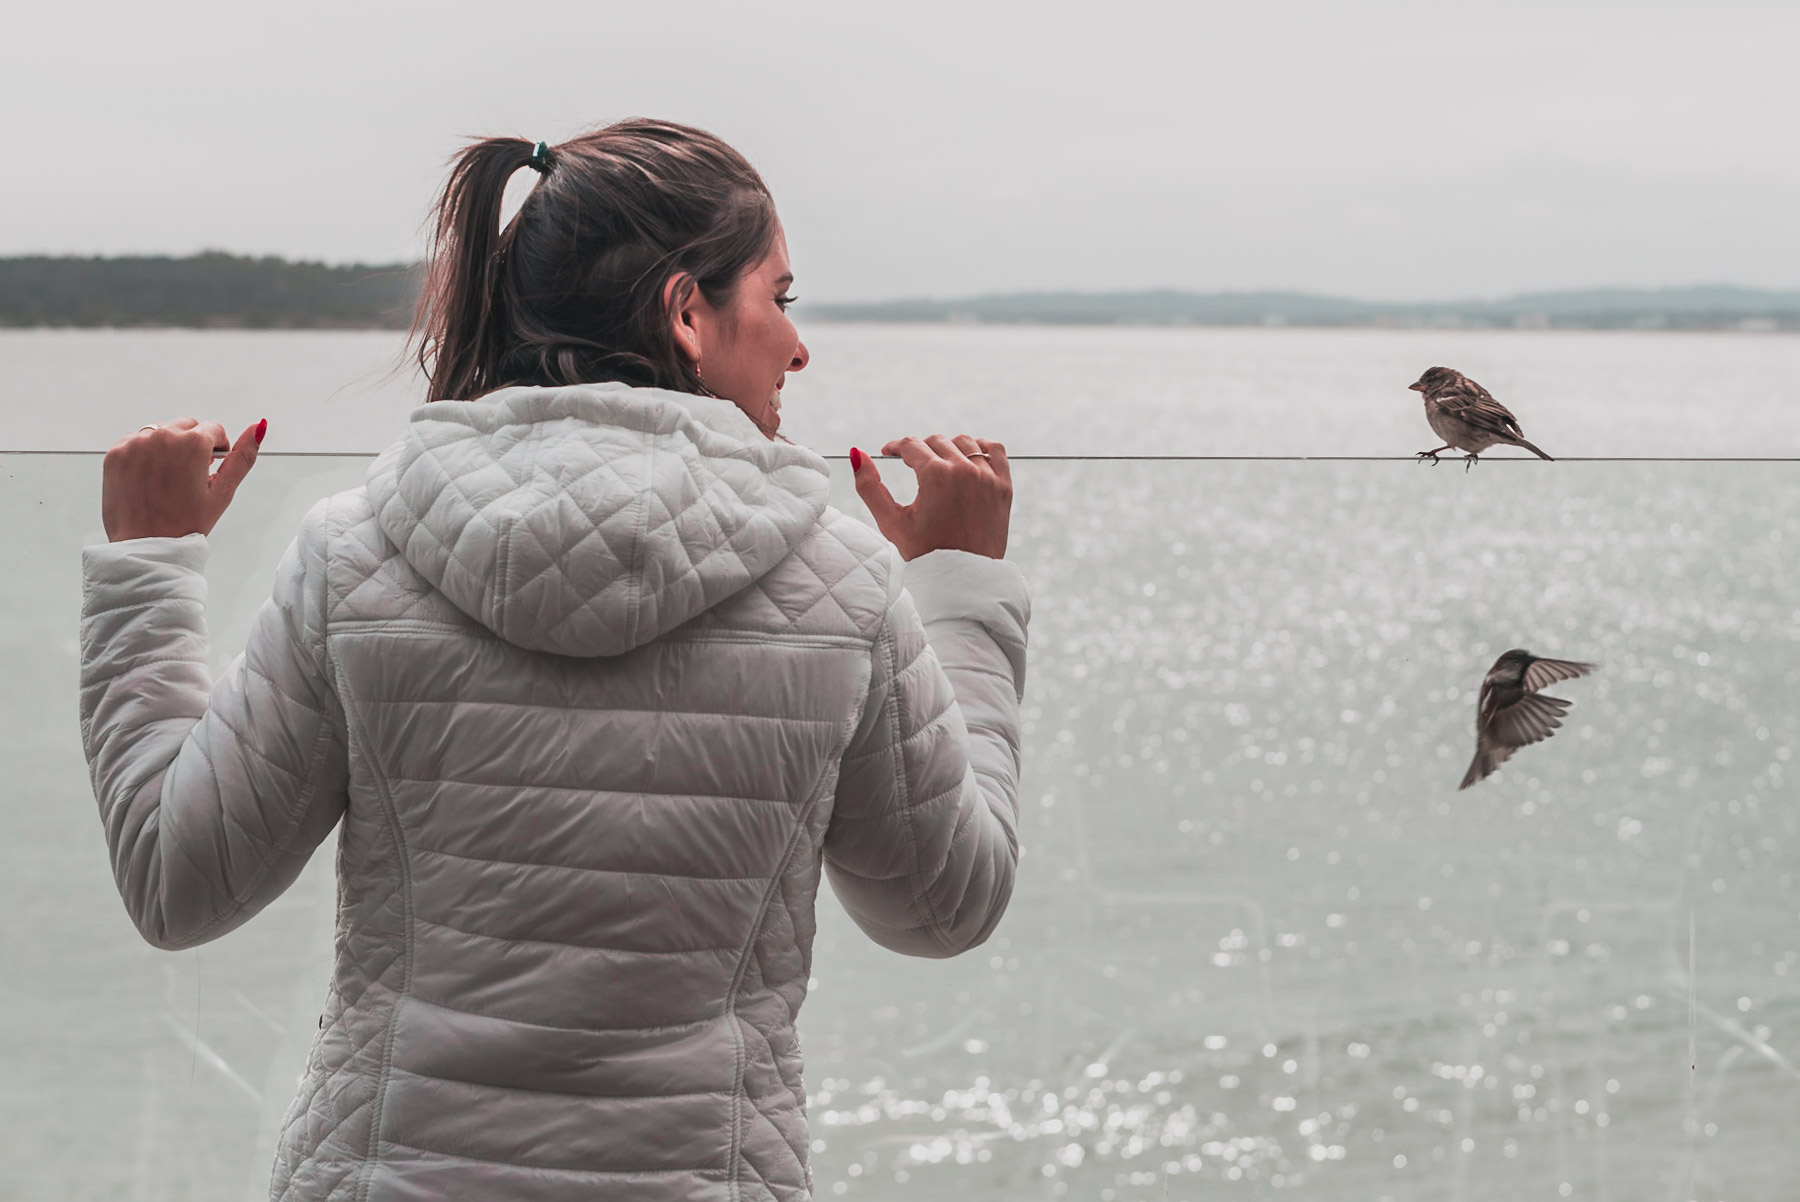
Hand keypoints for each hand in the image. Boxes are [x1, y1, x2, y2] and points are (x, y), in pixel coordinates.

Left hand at [101, 418, 264, 541]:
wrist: (146, 546)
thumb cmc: (185, 523)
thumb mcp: (223, 492)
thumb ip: (243, 456)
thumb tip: (259, 426)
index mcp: (192, 443)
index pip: (213, 429)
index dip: (216, 449)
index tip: (209, 468)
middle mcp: (162, 436)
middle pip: (186, 425)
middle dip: (191, 444)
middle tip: (189, 476)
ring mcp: (135, 443)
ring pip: (160, 431)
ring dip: (167, 447)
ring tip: (168, 479)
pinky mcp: (116, 453)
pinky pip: (135, 441)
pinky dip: (144, 454)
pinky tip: (149, 478)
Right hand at [851, 434, 1010, 560]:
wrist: (963, 580)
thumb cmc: (925, 554)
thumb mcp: (892, 522)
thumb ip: (870, 487)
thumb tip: (857, 455)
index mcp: (936, 476)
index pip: (911, 445)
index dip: (895, 447)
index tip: (889, 453)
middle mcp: (964, 470)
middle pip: (936, 442)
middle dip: (919, 450)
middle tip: (911, 465)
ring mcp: (987, 477)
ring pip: (964, 442)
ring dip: (948, 447)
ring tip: (938, 464)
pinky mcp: (1004, 488)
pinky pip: (996, 450)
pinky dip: (982, 447)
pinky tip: (969, 458)